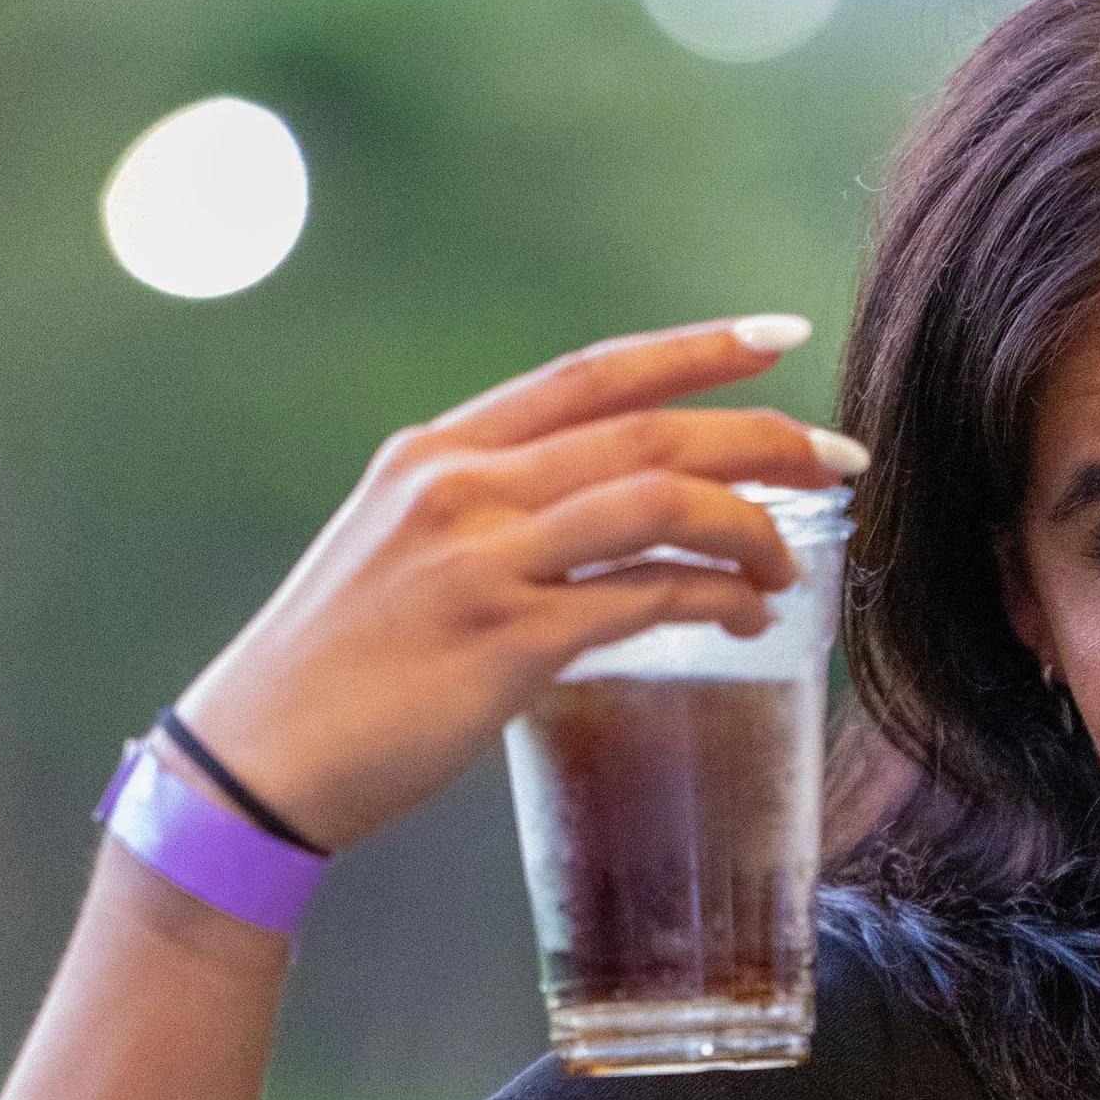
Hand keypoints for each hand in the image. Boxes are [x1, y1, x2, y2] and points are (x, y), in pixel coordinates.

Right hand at [162, 317, 862, 850]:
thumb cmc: (335, 671)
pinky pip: (638, 602)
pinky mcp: (501, 647)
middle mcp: (458, 490)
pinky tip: (745, 618)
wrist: (256, 763)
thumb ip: (486, 518)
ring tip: (795, 563)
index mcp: (434, 455)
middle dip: (762, 437)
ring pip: (654, 506)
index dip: (694, 348)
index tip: (780, 336)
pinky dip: (708, 602)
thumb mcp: (397, 552)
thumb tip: (592, 524)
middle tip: (843, 458)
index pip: (588, 375)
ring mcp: (480, 565)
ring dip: (748, 528)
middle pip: (645, 432)